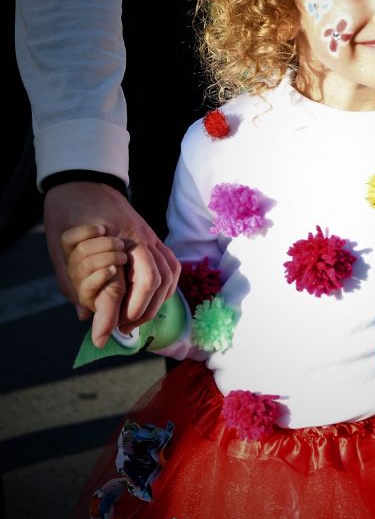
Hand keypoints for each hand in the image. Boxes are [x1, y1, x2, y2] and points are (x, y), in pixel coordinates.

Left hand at [44, 182, 179, 344]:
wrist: (83, 180)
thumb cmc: (69, 213)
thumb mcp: (59, 248)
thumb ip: (72, 281)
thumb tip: (83, 315)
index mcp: (112, 240)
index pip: (118, 285)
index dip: (109, 316)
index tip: (100, 338)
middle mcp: (138, 238)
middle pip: (151, 282)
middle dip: (138, 312)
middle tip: (119, 329)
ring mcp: (150, 236)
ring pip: (167, 276)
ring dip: (154, 303)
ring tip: (135, 319)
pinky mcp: (155, 237)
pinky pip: (172, 266)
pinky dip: (167, 288)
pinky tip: (153, 300)